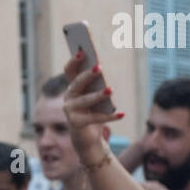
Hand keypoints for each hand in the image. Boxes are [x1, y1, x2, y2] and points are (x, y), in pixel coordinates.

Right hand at [62, 51, 123, 165]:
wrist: (88, 138)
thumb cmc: (94, 112)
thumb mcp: (96, 96)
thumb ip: (97, 84)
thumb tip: (101, 70)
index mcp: (72, 88)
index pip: (69, 71)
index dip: (73, 61)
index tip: (82, 51)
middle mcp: (68, 98)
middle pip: (77, 84)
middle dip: (87, 75)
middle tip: (99, 67)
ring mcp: (70, 111)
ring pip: (85, 100)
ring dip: (98, 95)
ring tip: (110, 90)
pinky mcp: (76, 124)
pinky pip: (95, 118)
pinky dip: (110, 116)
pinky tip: (122, 114)